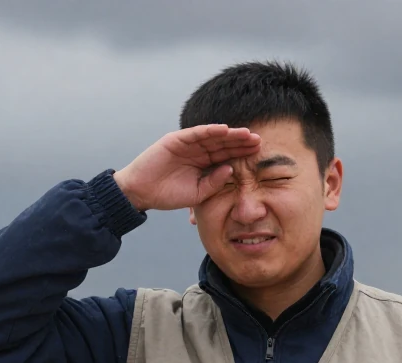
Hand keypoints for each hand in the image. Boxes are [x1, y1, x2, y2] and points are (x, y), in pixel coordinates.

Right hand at [113, 124, 260, 210]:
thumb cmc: (168, 194)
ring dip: (229, 134)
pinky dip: (209, 130)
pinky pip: (196, 133)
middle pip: (223, 144)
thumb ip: (214, 182)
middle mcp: (198, 151)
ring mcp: (188, 144)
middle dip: (240, 142)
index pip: (226, 156)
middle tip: (259, 140)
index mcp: (204, 164)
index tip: (260, 154)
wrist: (141, 192)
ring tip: (246, 134)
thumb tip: (231, 169)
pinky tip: (224, 130)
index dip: (242, 154)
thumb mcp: (197, 194)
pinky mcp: (176, 139)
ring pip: (213, 136)